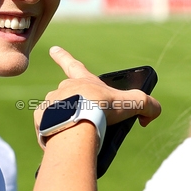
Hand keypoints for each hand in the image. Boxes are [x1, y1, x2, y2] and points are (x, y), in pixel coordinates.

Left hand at [34, 46, 161, 133]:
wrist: (77, 125)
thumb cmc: (102, 109)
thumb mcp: (132, 103)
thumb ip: (147, 105)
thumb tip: (149, 115)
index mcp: (82, 81)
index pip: (71, 63)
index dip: (63, 56)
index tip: (53, 49)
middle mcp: (63, 89)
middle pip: (67, 94)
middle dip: (75, 105)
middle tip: (86, 118)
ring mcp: (50, 104)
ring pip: (56, 112)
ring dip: (65, 120)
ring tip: (78, 133)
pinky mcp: (41, 121)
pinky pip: (47, 128)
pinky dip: (55, 133)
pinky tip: (65, 141)